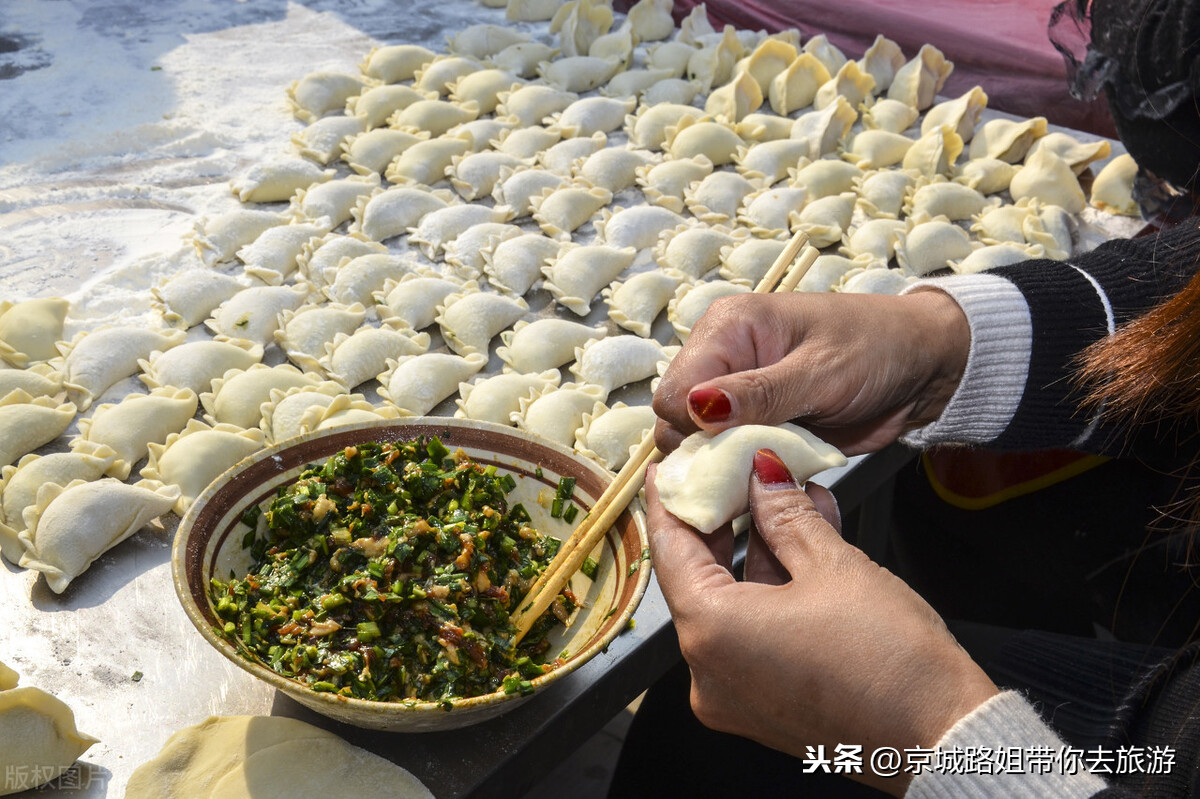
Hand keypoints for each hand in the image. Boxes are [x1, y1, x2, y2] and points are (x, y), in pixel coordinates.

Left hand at [647, 451, 996, 795]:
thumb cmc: (891, 662)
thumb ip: (786, 514)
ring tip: (794, 500)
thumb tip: (764, 477)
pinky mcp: (766, 706)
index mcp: (710, 634)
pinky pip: (753, 634)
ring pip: (733, 604)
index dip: (673, 501)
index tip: (674, 468)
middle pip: (701, 577)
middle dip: (727, 522)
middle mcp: (709, 673)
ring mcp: (736, 695)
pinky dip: (772, 592)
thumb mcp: (833, 565)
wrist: (943, 736)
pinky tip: (806, 547)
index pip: (671, 550)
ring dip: (762, 552)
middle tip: (739, 475)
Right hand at [652, 290, 969, 453]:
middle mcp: (724, 361)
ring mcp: (741, 397)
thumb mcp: (820, 372)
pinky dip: (749, 476)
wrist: (926, 366)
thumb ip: (759, 393)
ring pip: (704, 447)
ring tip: (765, 478)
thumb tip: (695, 406)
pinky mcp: (760, 426)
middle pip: (679, 423)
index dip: (694, 429)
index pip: (674, 392)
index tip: (733, 453)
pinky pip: (734, 459)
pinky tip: (773, 481)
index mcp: (727, 329)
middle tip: (751, 473)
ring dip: (728, 470)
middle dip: (707, 455)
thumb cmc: (879, 348)